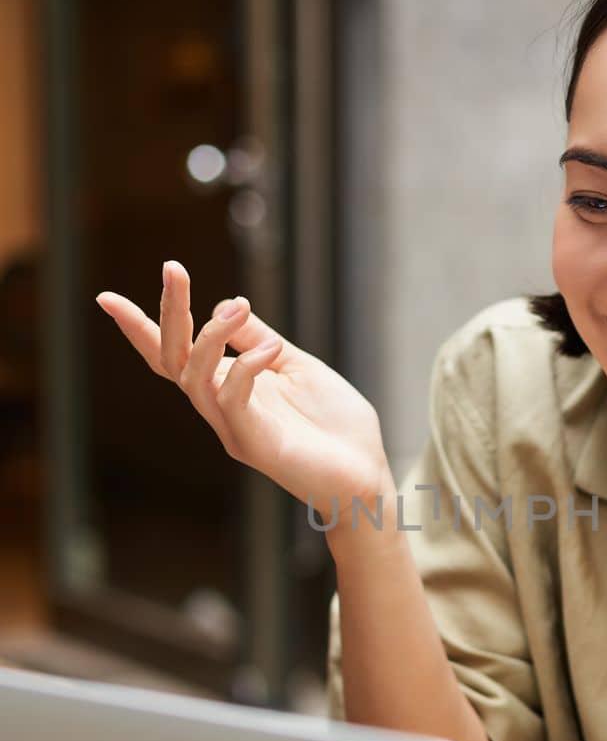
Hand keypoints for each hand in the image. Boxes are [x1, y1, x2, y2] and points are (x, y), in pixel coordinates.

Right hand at [96, 259, 393, 516]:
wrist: (366, 472)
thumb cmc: (334, 423)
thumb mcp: (295, 365)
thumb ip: (259, 339)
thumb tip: (224, 303)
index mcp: (228, 387)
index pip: (173, 355)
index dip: (140, 328)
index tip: (106, 297)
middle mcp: (221, 408)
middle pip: (173, 359)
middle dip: (169, 312)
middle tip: (173, 268)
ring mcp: (233, 428)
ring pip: (195, 378)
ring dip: (212, 335)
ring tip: (241, 306)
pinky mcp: (254, 444)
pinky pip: (232, 401)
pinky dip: (246, 367)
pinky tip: (270, 348)